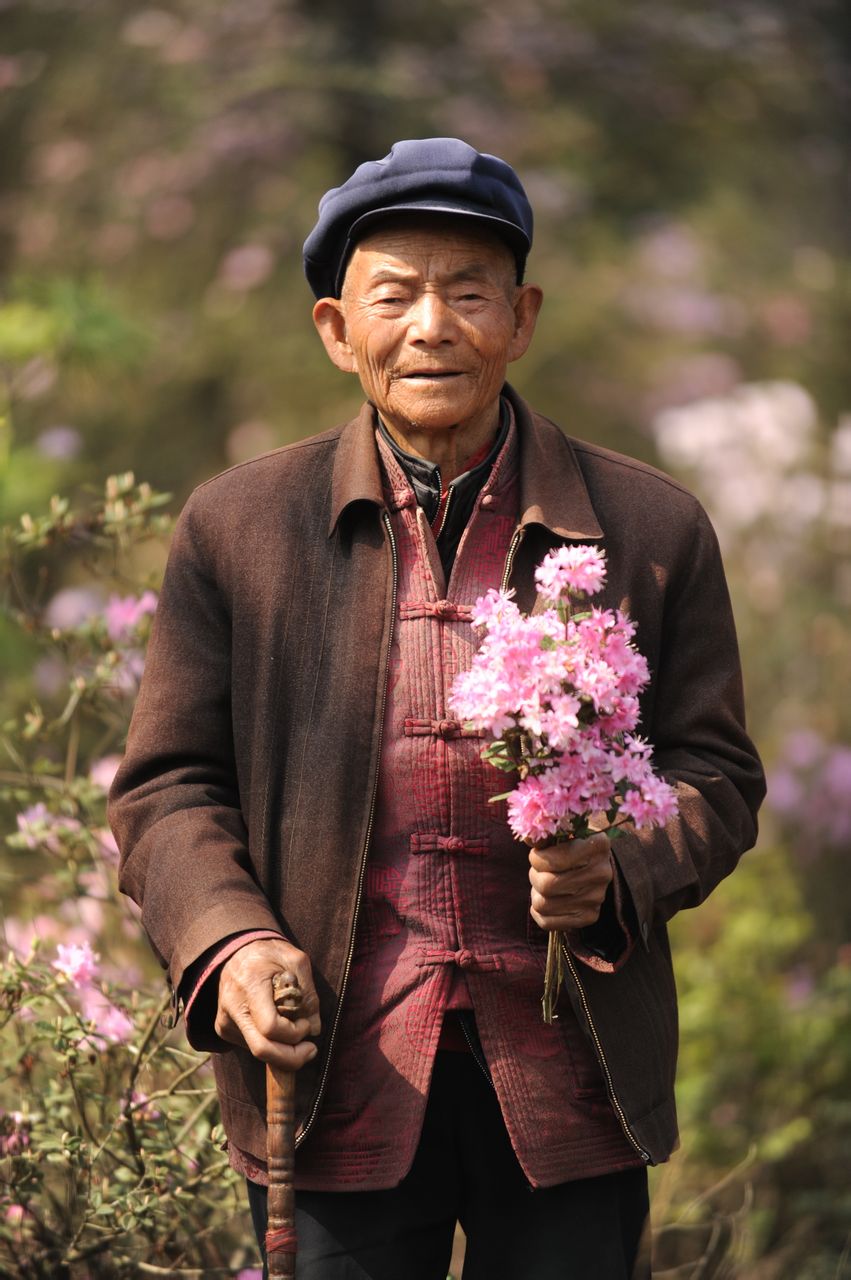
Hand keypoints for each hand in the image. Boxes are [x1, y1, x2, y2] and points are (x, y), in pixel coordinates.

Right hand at [215, 938, 320, 1069]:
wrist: (236, 950)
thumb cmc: (269, 953)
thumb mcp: (296, 961)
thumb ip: (308, 994)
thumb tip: (314, 1029)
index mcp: (250, 986)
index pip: (270, 1027)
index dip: (294, 1034)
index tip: (307, 1024)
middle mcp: (232, 1007)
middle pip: (261, 1050)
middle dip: (291, 1058)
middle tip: (310, 1051)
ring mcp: (225, 1020)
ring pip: (257, 1051)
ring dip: (282, 1050)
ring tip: (295, 1030)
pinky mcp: (223, 1029)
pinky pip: (250, 1045)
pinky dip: (270, 1043)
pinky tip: (277, 1025)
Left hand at [528, 833, 612, 930]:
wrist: (593, 865)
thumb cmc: (571, 845)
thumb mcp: (562, 833)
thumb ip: (543, 835)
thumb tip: (529, 838)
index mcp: (597, 846)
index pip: (552, 861)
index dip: (536, 859)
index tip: (538, 855)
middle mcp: (602, 873)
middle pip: (546, 885)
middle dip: (534, 876)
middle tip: (538, 871)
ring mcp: (597, 897)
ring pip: (544, 904)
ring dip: (536, 894)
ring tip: (544, 884)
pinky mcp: (590, 916)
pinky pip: (548, 922)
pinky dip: (538, 912)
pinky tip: (546, 900)